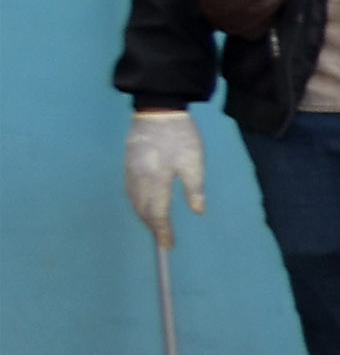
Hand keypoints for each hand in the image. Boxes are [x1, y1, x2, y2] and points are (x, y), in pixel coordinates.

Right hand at [123, 109, 204, 246]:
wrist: (158, 109)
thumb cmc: (180, 136)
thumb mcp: (194, 163)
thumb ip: (194, 188)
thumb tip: (197, 211)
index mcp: (154, 180)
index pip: (157, 213)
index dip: (163, 231)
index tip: (169, 245)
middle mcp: (137, 178)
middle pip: (142, 210)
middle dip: (152, 227)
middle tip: (163, 240)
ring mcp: (130, 170)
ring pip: (134, 201)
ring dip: (143, 217)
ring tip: (155, 228)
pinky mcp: (128, 163)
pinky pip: (130, 190)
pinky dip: (137, 204)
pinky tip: (144, 206)